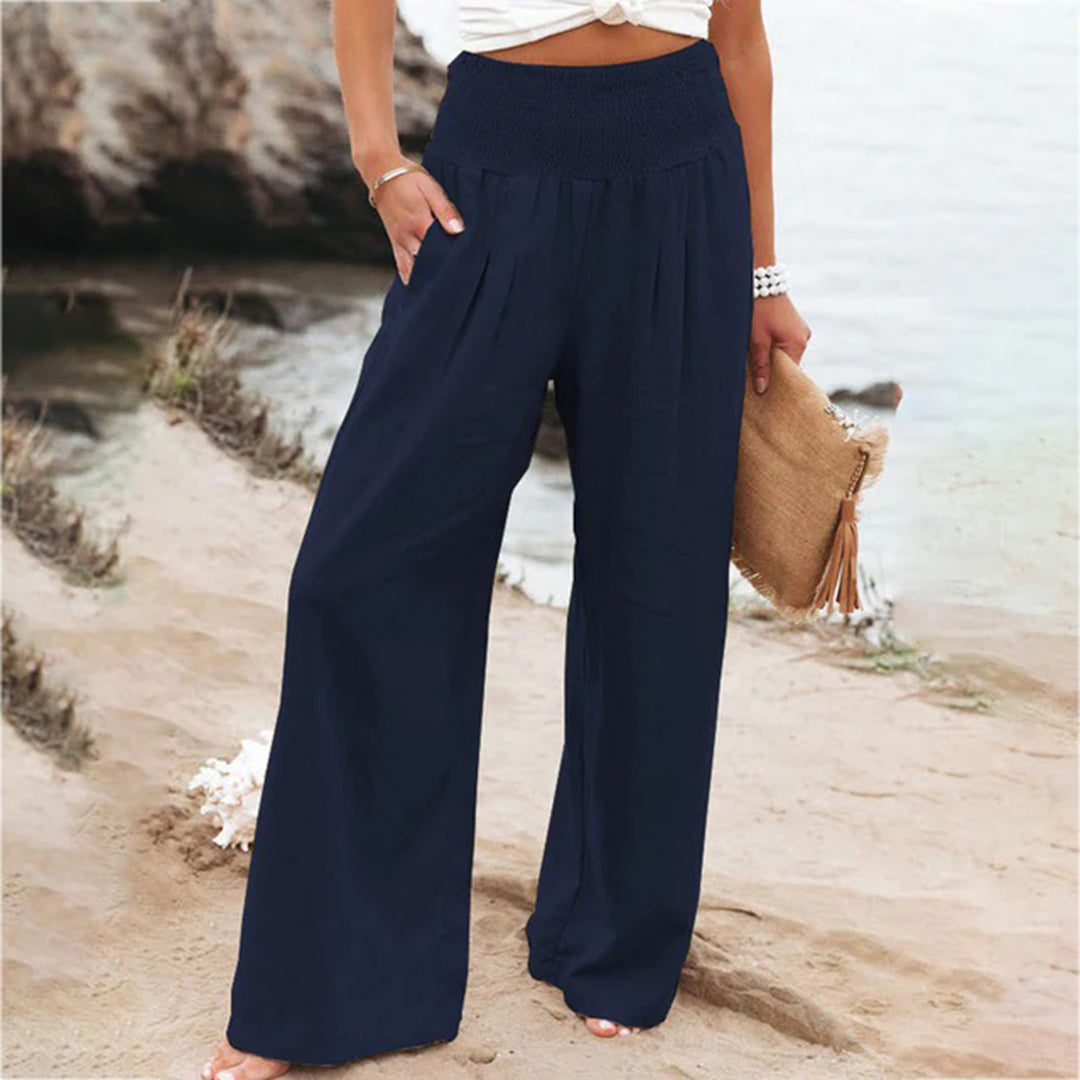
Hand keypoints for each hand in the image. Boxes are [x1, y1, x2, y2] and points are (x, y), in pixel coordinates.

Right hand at [365, 156, 464, 284]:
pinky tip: (418, 287)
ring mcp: (399, 241)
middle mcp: (408, 237)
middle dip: (442, 272)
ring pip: (414, 269)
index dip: (454, 260)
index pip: (440, 250)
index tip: (467, 269)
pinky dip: (410, 277)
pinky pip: (401, 265)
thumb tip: (458, 231)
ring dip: (426, 278)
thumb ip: (445, 210)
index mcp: (420, 223)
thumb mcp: (431, 188)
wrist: (381, 173)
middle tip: (458, 282)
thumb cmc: (409, 179)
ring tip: (441, 289)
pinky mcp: (394, 242)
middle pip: (428, 262)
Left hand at [748, 294, 811, 393]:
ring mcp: (800, 331)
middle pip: (789, 364)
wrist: (761, 282)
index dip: (779, 384)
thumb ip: (761, 366)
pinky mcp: (793, 326)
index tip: (766, 395)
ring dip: (772, 360)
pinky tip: (761, 351)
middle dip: (774, 372)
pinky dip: (774, 350)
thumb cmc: (759, 310)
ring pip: (786, 354)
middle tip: (758, 383)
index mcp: (798, 344)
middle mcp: (803, 338)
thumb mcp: (757, 341)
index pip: (791, 373)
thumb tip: (762, 390)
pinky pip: (785, 344)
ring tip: (757, 366)